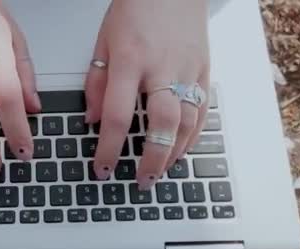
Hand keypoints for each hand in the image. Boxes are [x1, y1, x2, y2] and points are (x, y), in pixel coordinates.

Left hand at [86, 0, 210, 188]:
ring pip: (187, 121)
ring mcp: (188, 70)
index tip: (102, 168)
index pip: (118, 115)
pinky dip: (193, 136)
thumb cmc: (135, 10)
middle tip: (141, 180)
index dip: (109, 148)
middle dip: (151, 158)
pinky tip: (180, 151)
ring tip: (159, 171)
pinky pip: (203, 111)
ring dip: (173, 152)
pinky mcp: (205, 71)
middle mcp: (162, 68)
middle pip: (161, 123)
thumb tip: (94, 121)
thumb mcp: (103, 42)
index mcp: (130, 61)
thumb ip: (97, 84)